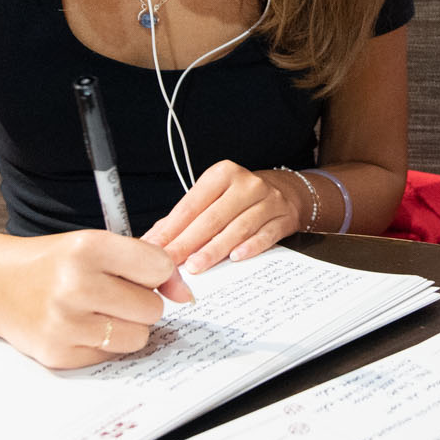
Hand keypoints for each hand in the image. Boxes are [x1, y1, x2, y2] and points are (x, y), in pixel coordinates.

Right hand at [0, 229, 191, 368]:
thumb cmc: (54, 263)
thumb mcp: (95, 246)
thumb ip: (144, 262)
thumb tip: (185, 294)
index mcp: (88, 248)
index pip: (159, 267)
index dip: (158, 274)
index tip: (143, 274)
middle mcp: (76, 285)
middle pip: (152, 308)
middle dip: (141, 303)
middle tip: (115, 294)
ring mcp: (65, 324)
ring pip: (138, 337)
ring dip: (127, 327)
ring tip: (100, 312)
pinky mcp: (59, 355)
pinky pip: (111, 357)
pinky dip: (104, 344)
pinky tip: (81, 327)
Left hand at [146, 161, 303, 273]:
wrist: (285, 191)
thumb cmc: (239, 197)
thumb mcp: (212, 197)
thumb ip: (184, 217)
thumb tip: (154, 239)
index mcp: (222, 174)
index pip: (192, 204)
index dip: (171, 228)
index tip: (155, 247)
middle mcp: (246, 184)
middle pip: (212, 218)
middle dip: (188, 243)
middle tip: (170, 262)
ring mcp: (268, 201)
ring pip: (238, 228)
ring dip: (215, 249)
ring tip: (196, 266)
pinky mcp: (283, 218)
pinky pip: (266, 235)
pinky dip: (250, 247)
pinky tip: (235, 258)